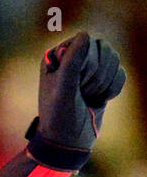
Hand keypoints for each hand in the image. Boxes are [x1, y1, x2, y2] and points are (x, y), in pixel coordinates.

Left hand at [26, 30, 125, 171]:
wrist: (68, 142)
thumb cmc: (60, 117)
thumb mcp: (63, 90)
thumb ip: (72, 62)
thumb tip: (86, 34)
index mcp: (56, 56)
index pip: (85, 42)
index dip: (87, 62)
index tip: (77, 83)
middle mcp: (72, 58)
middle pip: (103, 49)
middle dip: (97, 74)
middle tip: (83, 93)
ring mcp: (88, 69)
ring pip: (114, 59)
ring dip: (104, 82)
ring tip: (89, 97)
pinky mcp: (102, 80)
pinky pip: (120, 73)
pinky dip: (113, 88)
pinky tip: (99, 100)